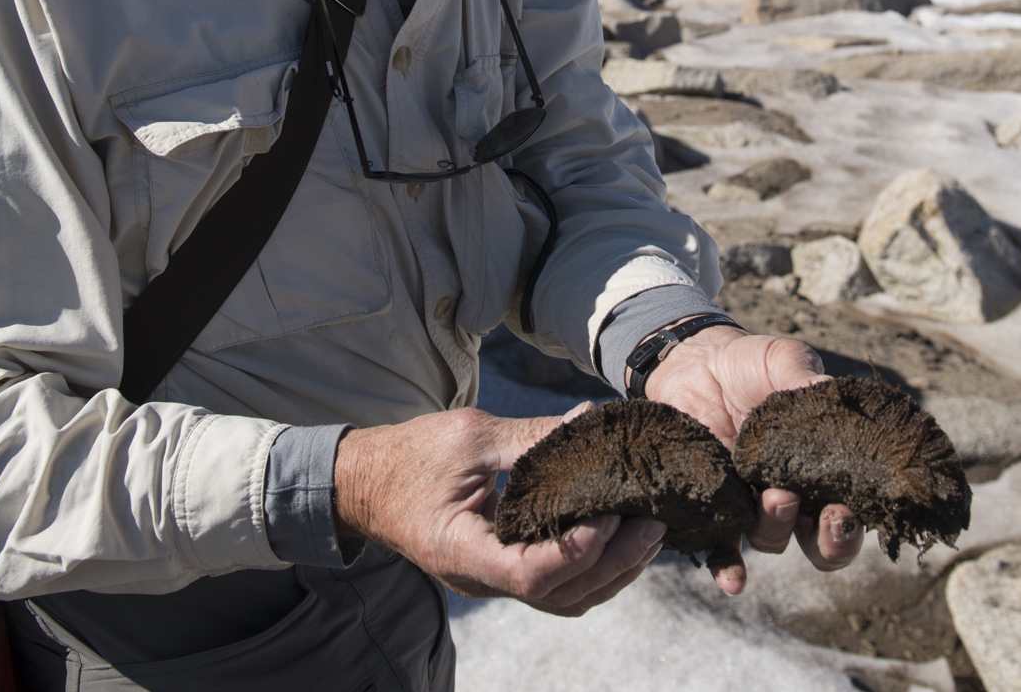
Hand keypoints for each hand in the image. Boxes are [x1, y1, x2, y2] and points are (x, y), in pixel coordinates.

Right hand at [334, 405, 664, 616]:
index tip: (612, 512)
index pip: (531, 573)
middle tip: (655, 523)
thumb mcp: (469, 436)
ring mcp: (490, 580)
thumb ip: (530, 436)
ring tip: (648, 533)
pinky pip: (553, 585)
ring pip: (562, 599)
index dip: (579, 549)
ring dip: (610, 571)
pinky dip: (591, 567)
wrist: (365, 483)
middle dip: (614, 564)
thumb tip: (590, 422)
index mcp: (461, 551)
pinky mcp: (499, 569)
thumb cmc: (410, 456)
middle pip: (559, 595)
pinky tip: (617, 537)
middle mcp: (479, 579)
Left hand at [642, 323, 864, 594]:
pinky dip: (727, 568)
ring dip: (776, 530)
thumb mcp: (782, 361)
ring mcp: (750, 502)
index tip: (849, 509)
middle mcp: (791, 493)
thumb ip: (804, 378)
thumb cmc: (750, 363)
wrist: (693, 362)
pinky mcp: (710, 505)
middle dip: (829, 541)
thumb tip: (825, 388)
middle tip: (825, 516)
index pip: (850, 508)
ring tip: (770, 498)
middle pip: (819, 541)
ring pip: (772, 539)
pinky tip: (731, 581)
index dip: (855, 523)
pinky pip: (720, 547)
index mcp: (819, 466)